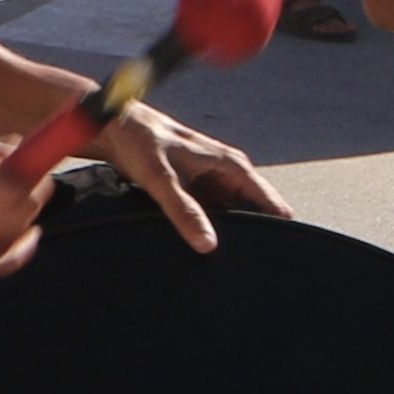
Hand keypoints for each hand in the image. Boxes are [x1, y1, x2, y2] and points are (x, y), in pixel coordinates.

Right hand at [0, 146, 42, 278]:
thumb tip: (23, 148)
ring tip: (15, 212)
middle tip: (33, 193)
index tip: (42, 176)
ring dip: (23, 221)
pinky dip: (18, 254)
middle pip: (19, 210)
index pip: (16, 183)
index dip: (38, 180)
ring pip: (11, 234)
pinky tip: (27, 241)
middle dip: (33, 200)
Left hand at [99, 102, 286, 252]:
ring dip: (232, 234)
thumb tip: (208, 245)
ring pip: (234, 217)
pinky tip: (206, 247)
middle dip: (254, 235)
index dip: (278, 228)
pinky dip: (212, 230)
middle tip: (253, 265)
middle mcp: (228, 174)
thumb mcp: (160, 178)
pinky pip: (214, 217)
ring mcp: (213, 183)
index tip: (279, 253)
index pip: (271, 204)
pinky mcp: (197, 192)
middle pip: (254, 213)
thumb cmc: (139, 141)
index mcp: (232, 165)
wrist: (114, 128)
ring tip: (232, 262)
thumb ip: (183, 211)